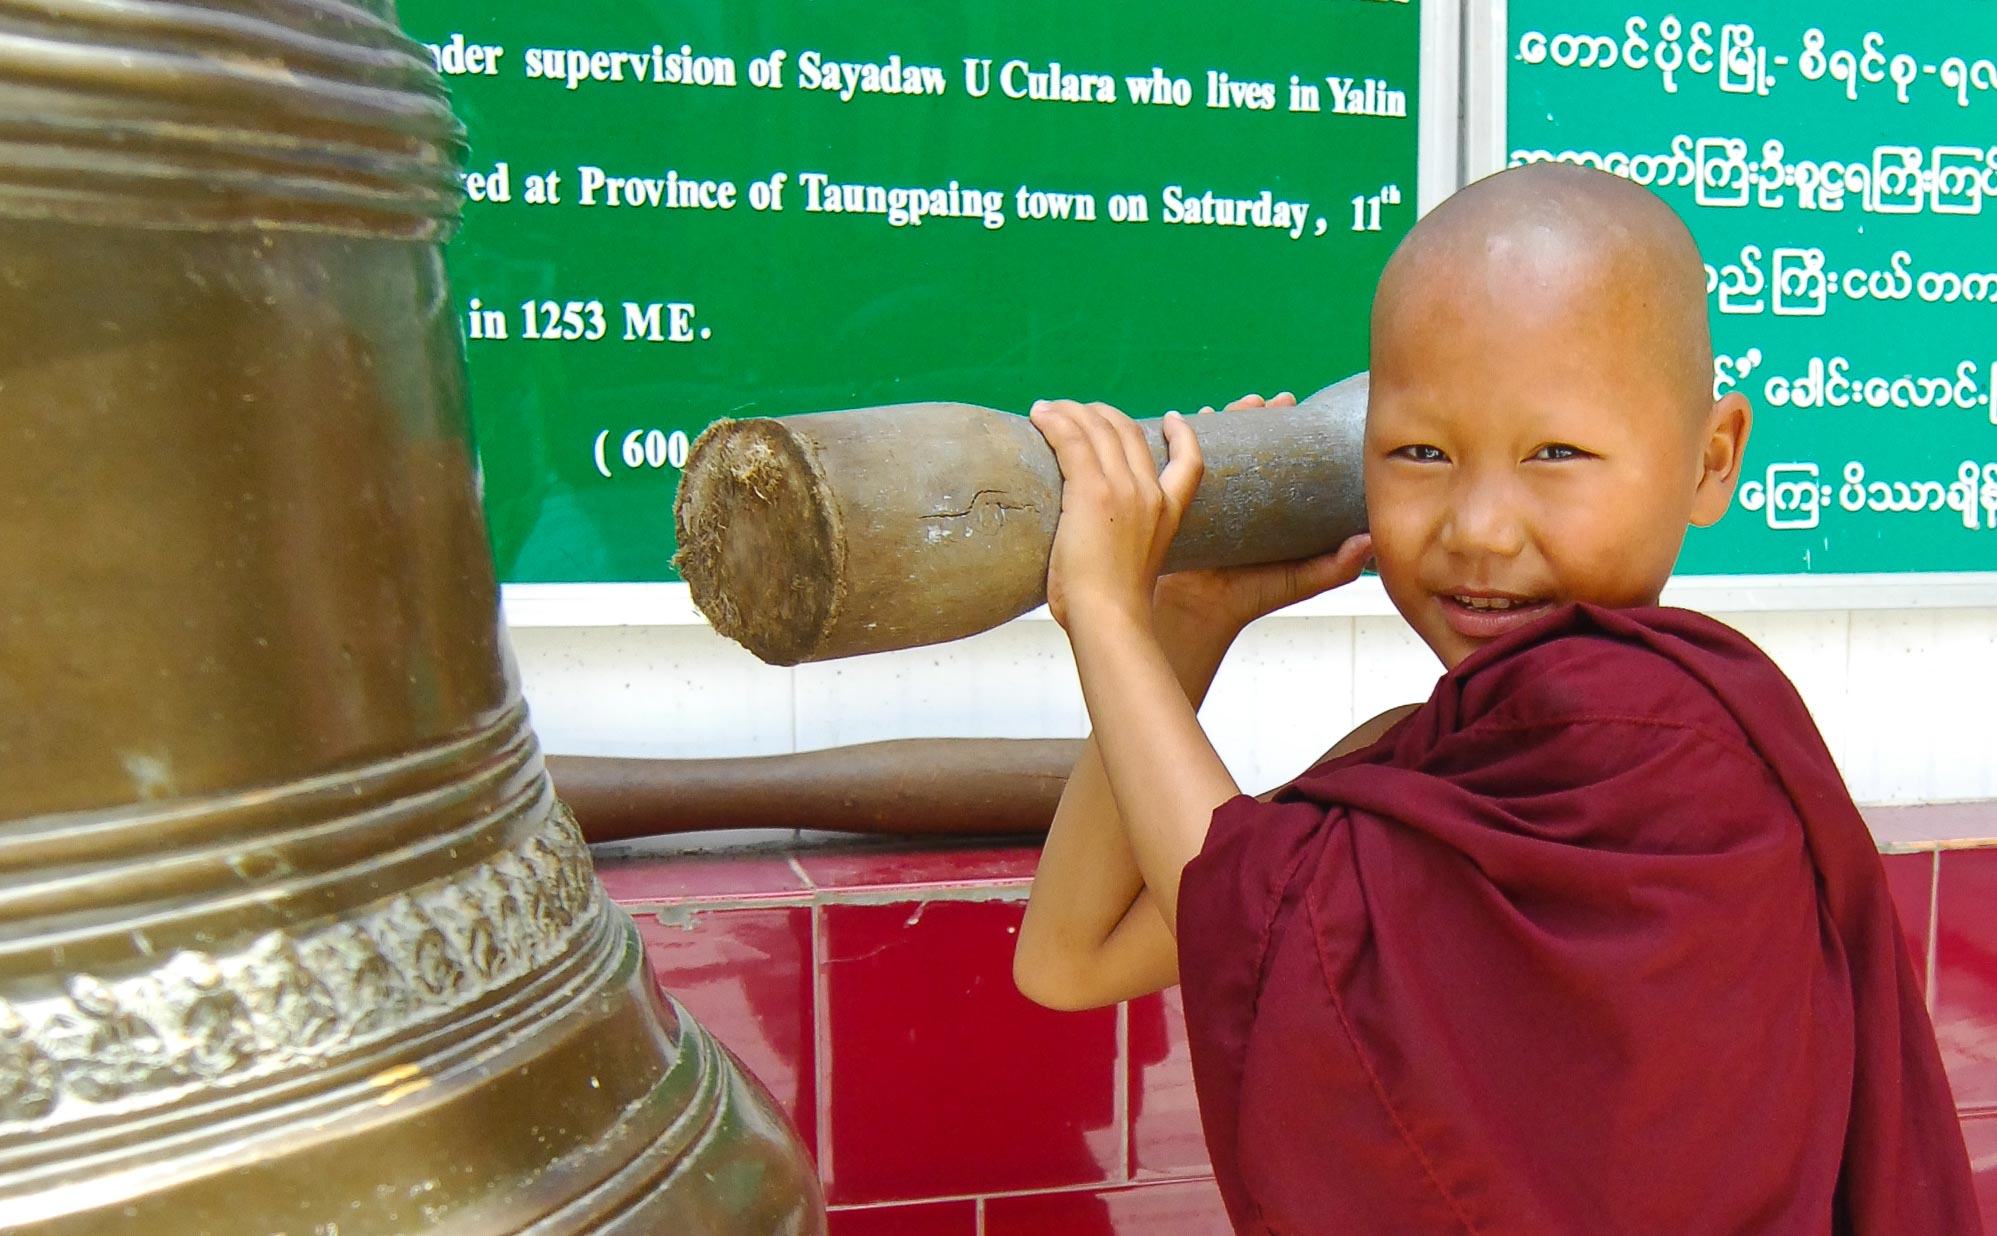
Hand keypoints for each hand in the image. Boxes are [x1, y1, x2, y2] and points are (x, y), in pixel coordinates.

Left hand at [1029, 399, 1202, 631]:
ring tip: (1047, 410)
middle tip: (1075, 411)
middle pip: (1129, 431)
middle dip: (1101, 413)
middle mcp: (1150, 494)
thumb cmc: (1111, 611)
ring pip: (1098, 428)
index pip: (1190, 462)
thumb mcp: (1131, 574)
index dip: (1182, 434)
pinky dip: (1055, 422)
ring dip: (1070, 412)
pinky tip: (1039, 415)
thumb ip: (1120, 554)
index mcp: (1167, 515)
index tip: (1172, 419)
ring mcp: (1123, 489)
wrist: (1110, 619)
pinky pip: (1072, 440)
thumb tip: (1086, 558)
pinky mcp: (1092, 491)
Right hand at [1152, 392, 1372, 635]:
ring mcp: (1216, 495)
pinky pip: (1186, 461)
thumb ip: (1338, 566)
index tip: (1291, 404)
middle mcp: (1246, 495)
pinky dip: (1189, 436)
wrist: (1201, 610)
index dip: (1288, 427)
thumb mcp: (1303, 579)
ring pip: (1222, 445)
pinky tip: (1195, 418)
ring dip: (1228, 418)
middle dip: (1257, 415)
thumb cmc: (1253, 597)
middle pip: (1252, 442)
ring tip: (1237, 405)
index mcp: (1275, 506)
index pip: (1283, 455)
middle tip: (1264, 400)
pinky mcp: (1187, 500)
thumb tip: (1368, 540)